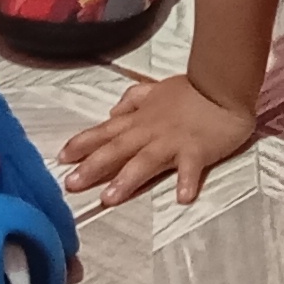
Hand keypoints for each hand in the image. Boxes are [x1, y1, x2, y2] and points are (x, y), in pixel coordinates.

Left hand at [59, 73, 257, 208]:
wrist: (223, 85)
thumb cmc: (191, 90)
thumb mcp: (156, 89)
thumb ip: (133, 99)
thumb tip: (112, 110)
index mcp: (140, 119)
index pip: (106, 131)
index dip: (82, 144)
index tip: (60, 157)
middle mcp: (151, 131)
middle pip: (117, 149)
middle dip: (92, 167)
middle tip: (71, 185)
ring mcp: (174, 142)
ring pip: (146, 161)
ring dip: (128, 179)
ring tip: (110, 198)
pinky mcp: (198, 150)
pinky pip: (192, 167)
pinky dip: (188, 181)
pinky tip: (183, 198)